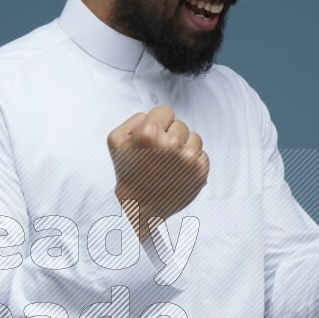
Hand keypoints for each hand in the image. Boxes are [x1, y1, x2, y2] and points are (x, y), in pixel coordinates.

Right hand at [108, 105, 208, 240]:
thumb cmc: (127, 173)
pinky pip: (202, 155)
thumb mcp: (116, 139)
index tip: (151, 139)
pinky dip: (192, 161)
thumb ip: (135, 119)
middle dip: (170, 136)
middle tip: (157, 155)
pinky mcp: (200, 172)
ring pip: (194, 138)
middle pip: (180, 125)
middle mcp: (172, 145)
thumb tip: (154, 116)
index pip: (165, 111)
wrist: (138, 206)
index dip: (157, 123)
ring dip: (184, 147)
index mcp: (150, 134)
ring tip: (168, 163)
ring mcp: (188, 160)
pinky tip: (178, 171)